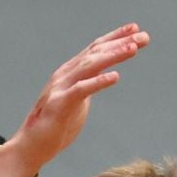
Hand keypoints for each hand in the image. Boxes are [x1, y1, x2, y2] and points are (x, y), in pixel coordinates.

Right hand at [0, 23, 149, 176]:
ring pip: (90, 65)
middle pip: (96, 52)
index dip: (116, 37)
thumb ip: (88, 85)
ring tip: (133, 49)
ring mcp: (61, 88)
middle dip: (121, 42)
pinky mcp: (59, 105)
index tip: (137, 29)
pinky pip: (81, 90)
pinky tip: (115, 77)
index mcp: (70, 72)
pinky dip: (98, 82)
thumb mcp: (77, 99)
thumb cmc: (55, 125)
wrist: (32, 146)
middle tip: (144, 36)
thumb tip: (103, 77)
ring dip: (113, 55)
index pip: (95, 48)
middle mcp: (65, 74)